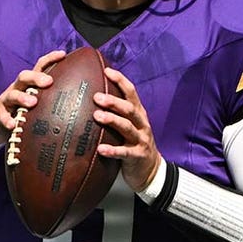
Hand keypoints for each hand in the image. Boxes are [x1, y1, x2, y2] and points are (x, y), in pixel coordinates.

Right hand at [0, 50, 65, 146]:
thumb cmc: (20, 111)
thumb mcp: (34, 102)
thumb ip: (50, 98)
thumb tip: (77, 99)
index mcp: (28, 85)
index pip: (39, 67)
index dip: (50, 59)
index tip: (63, 54)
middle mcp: (17, 89)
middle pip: (24, 77)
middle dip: (36, 77)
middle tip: (48, 82)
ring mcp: (6, 102)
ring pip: (12, 95)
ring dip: (22, 97)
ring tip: (32, 102)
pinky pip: (2, 116)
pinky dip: (7, 120)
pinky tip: (13, 125)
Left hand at [93, 67, 160, 191]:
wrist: (151, 170)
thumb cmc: (133, 144)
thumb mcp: (129, 125)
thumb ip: (116, 113)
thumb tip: (91, 97)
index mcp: (138, 114)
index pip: (131, 93)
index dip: (120, 80)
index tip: (106, 71)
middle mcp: (141, 124)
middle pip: (129, 109)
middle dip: (113, 101)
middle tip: (96, 96)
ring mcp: (141, 140)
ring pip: (127, 127)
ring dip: (112, 120)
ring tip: (97, 116)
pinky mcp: (138, 156)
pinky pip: (124, 152)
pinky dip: (112, 150)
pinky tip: (100, 149)